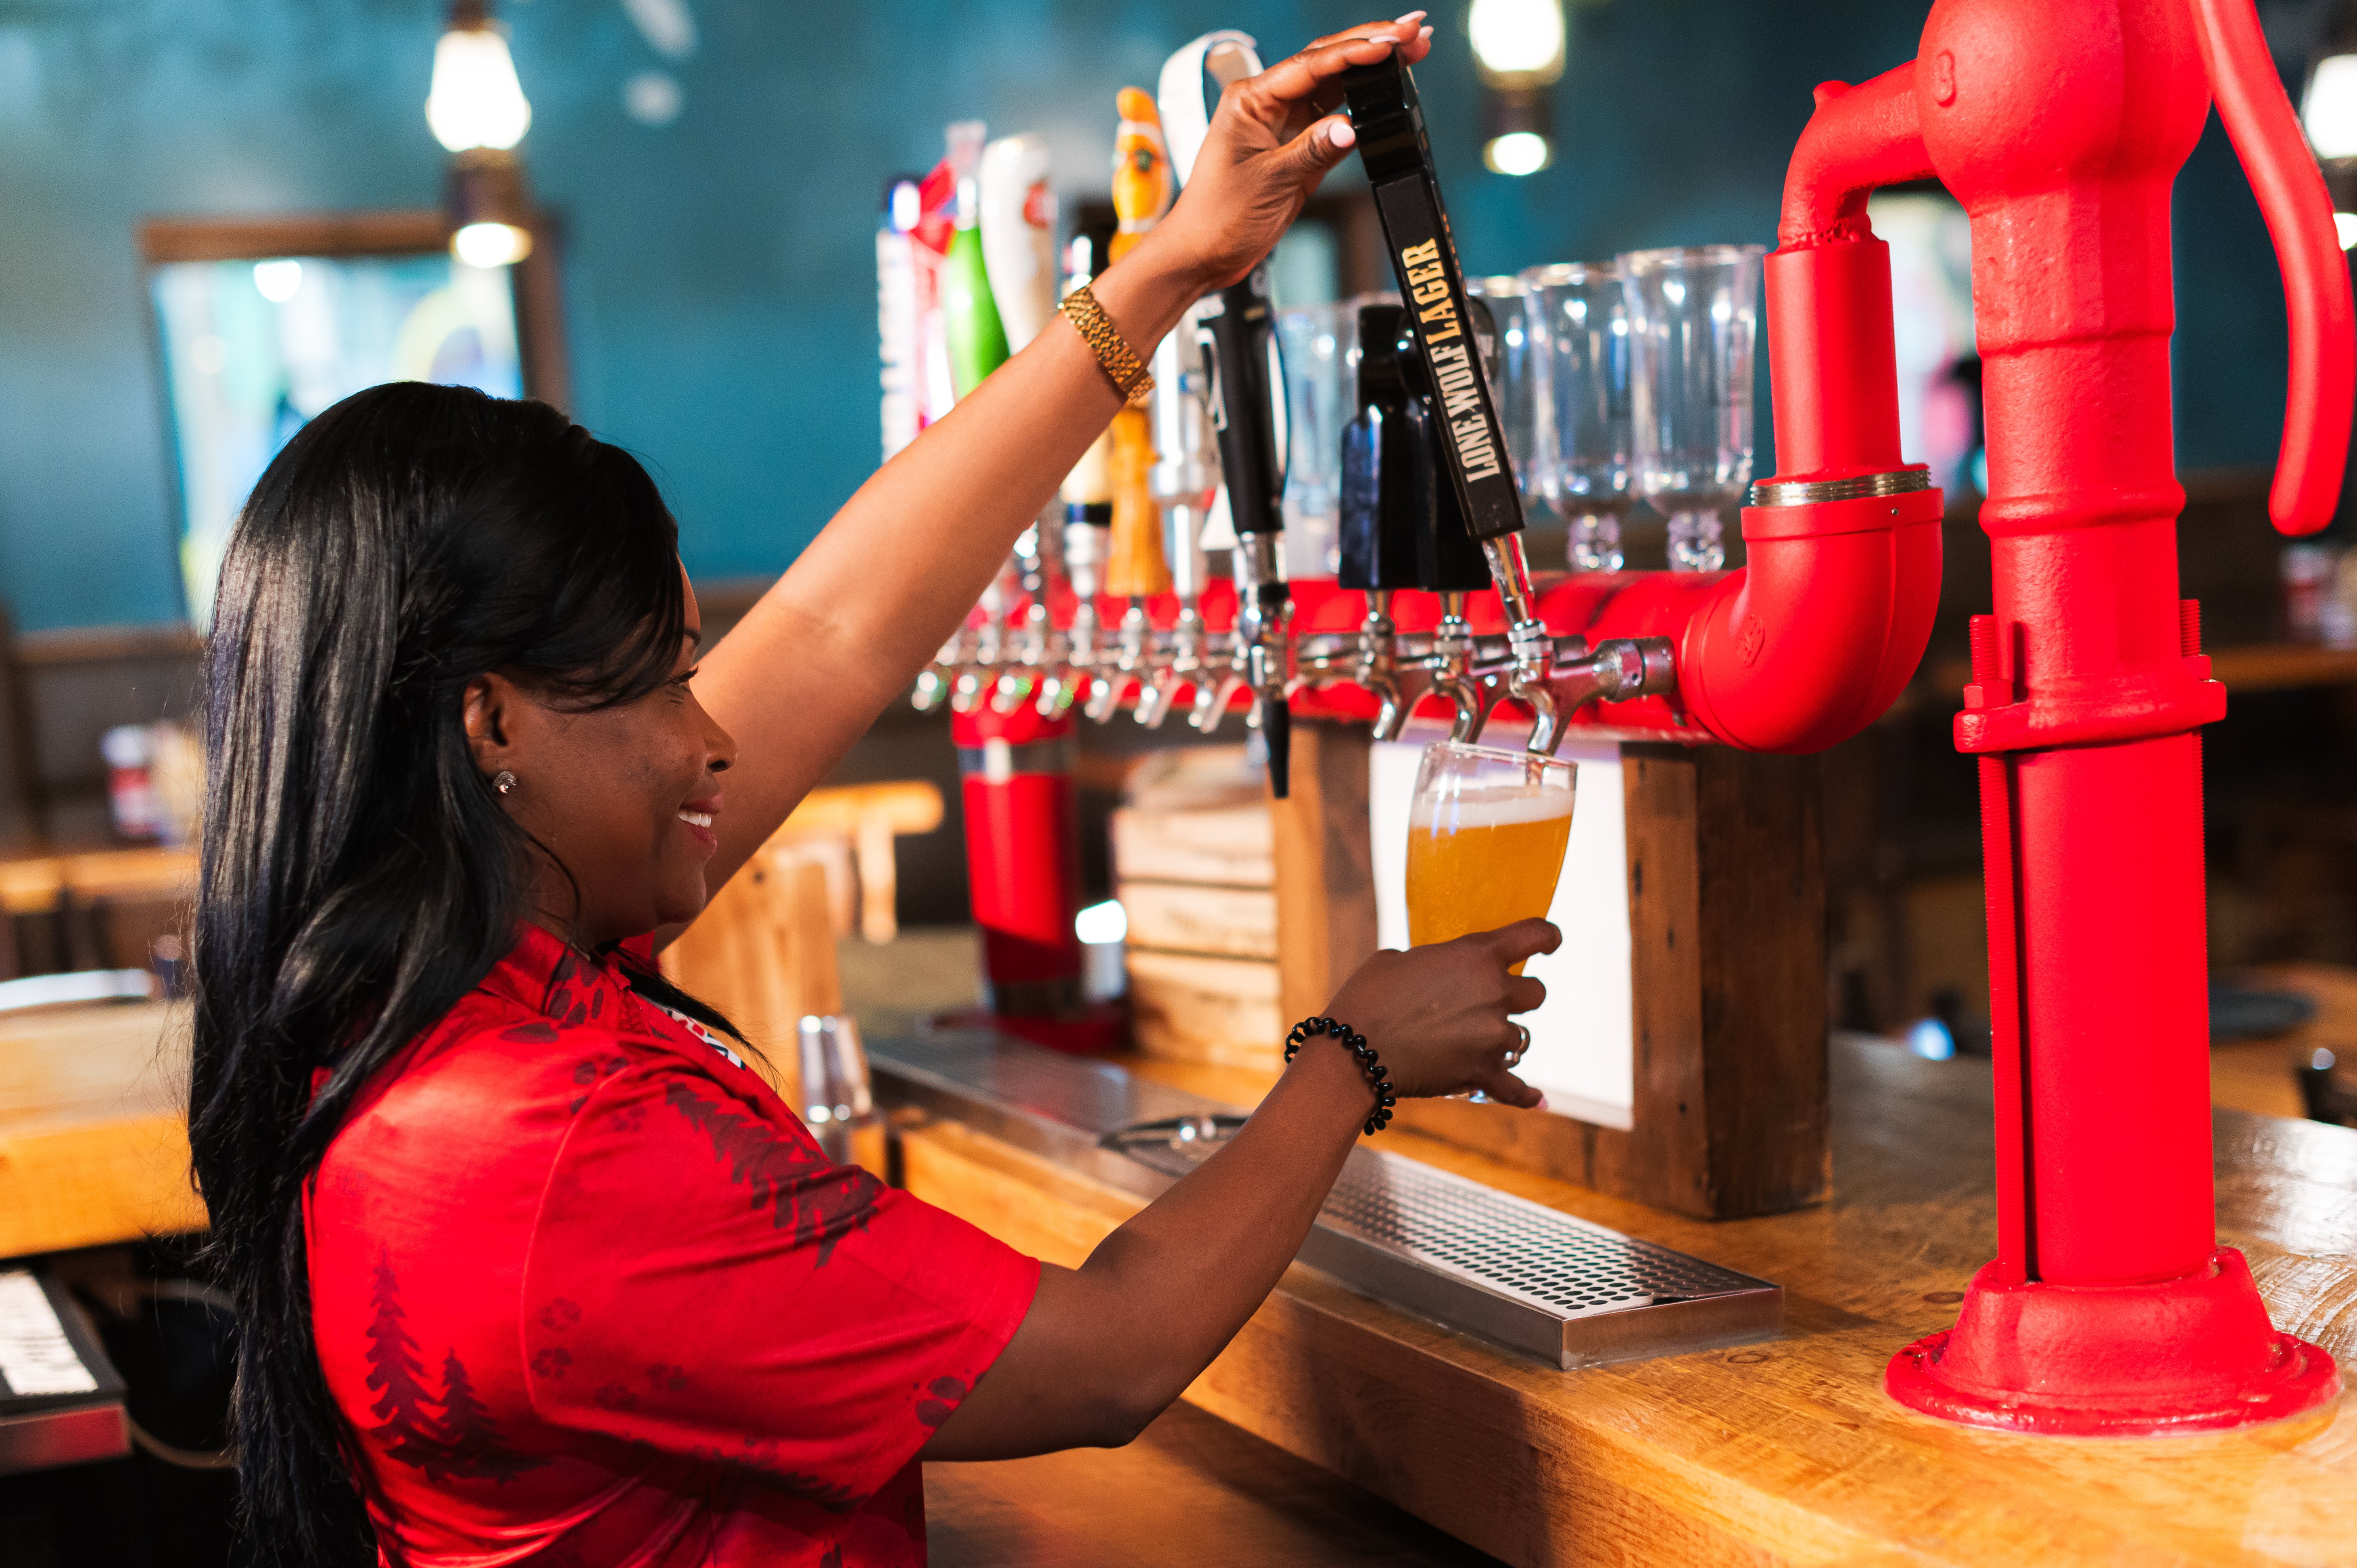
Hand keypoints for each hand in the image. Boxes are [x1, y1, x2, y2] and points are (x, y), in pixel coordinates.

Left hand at [1149, 14, 1434, 292]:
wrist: (1202, 254)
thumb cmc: (1217, 217)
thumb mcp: (1270, 182)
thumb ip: (1312, 151)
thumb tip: (1350, 126)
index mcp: (1250, 100)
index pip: (1310, 65)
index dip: (1355, 51)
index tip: (1391, 43)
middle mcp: (1267, 104)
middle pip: (1326, 63)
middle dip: (1371, 45)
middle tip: (1413, 31)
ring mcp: (1284, 125)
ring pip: (1335, 86)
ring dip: (1372, 71)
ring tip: (1412, 51)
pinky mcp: (1297, 149)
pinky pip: (1335, 119)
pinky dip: (1362, 107)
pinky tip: (1387, 92)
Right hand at [1318, 918, 1558, 1107]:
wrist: (1353, 1052)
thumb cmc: (1367, 998)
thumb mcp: (1398, 960)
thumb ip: (1434, 962)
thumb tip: (1440, 974)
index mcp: (1476, 955)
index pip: (1534, 934)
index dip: (1547, 936)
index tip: (1550, 942)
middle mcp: (1494, 994)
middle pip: (1536, 992)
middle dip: (1520, 994)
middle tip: (1495, 999)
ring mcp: (1492, 1037)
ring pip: (1522, 1037)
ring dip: (1502, 1036)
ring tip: (1473, 1040)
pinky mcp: (1482, 1074)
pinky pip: (1516, 1089)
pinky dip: (1526, 1095)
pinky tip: (1539, 1099)